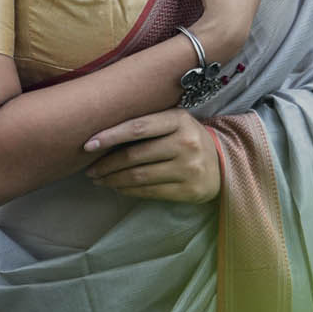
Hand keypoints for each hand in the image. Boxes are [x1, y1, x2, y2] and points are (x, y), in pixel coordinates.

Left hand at [82, 108, 220, 202]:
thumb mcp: (174, 122)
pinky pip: (150, 192)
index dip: (110, 136)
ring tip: (100, 180)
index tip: (88, 145)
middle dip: (106, 164)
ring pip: (139, 176)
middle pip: (134, 155)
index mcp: (179, 120)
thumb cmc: (187, 138)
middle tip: (90, 170)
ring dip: (113, 179)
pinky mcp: (189, 190)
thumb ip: (147, 124)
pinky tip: (118, 187)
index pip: (137, 127)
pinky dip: (128, 191)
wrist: (224, 163)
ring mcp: (189, 168)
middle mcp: (186, 143)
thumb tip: (103, 136)